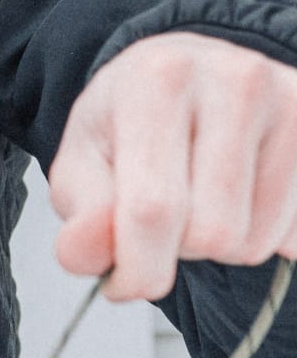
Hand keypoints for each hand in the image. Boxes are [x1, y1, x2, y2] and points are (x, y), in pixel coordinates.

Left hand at [48, 31, 296, 300]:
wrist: (183, 75)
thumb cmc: (128, 126)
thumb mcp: (82, 167)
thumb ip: (82, 218)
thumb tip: (85, 254)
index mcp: (157, 81)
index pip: (153, 210)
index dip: (136, 269)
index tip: (121, 282)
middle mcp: (233, 79)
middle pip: (212, 233)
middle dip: (179, 250)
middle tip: (165, 219)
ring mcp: (288, 102)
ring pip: (254, 240)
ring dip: (221, 247)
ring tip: (202, 203)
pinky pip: (293, 234)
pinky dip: (262, 236)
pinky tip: (241, 199)